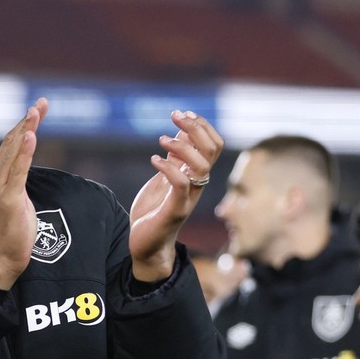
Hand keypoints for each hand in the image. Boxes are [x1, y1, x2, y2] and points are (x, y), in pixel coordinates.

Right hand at [0, 98, 48, 289]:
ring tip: (35, 112)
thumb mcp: (17, 198)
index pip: (11, 144)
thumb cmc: (11, 230)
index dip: (24, 124)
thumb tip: (25, 164)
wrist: (1, 257)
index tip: (38, 108)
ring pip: (13, 152)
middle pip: (12, 142)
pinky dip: (24, 153)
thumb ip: (17, 178)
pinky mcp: (9, 199)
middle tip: (41, 103)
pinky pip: (18, 171)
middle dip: (27, 121)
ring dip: (25, 129)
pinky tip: (30, 137)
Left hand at [129, 110, 223, 280]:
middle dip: (196, 128)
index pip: (213, 145)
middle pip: (212, 150)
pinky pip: (181, 185)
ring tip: (161, 139)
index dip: (202, 126)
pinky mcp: (175, 211)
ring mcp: (188, 198)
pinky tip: (153, 160)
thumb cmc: (154, 211)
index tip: (183, 113)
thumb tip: (181, 133)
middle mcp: (197, 185)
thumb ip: (174, 159)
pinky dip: (169, 168)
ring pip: (203, 166)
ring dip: (183, 147)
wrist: (146, 245)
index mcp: (195, 175)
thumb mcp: (164, 178)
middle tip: (175, 116)